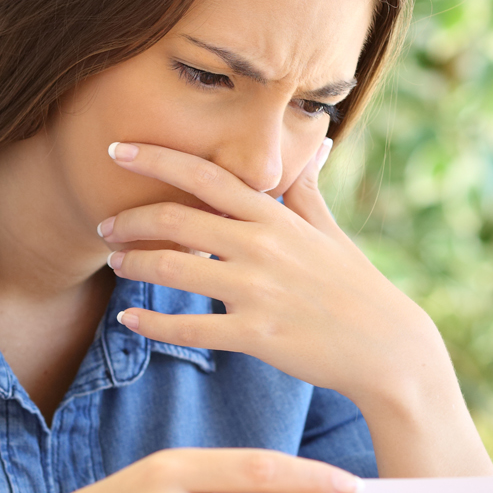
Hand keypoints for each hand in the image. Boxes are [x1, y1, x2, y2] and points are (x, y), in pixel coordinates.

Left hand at [95, 139, 449, 407]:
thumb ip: (307, 190)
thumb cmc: (357, 287)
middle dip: (132, 218)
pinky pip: (191, 329)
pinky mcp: (256, 334)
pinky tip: (130, 319)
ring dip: (136, 264)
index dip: (157, 159)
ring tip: (115, 263)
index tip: (118, 151)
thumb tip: (316, 145)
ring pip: (176, 270)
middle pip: (178, 219)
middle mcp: (263, 247)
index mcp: (276, 217)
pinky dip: (154, 323)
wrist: (387, 347)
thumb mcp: (331, 231)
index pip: (206, 176)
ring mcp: (258, 291)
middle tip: (105, 223)